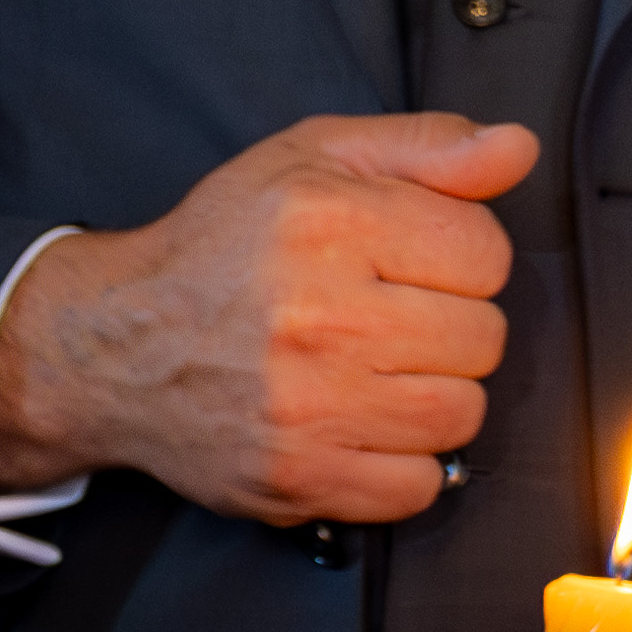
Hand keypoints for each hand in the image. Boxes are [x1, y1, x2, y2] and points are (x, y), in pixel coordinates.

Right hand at [0, 111, 534, 523]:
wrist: (114, 347)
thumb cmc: (224, 246)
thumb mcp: (315, 156)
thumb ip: (428, 145)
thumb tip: (517, 150)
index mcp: (330, 222)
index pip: (486, 254)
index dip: (461, 257)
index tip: (411, 262)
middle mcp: (319, 316)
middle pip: (483, 338)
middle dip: (450, 325)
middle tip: (390, 318)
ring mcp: (306, 405)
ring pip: (459, 414)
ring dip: (433, 394)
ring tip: (376, 370)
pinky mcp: (294, 476)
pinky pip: (417, 486)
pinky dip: (403, 463)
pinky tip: (361, 424)